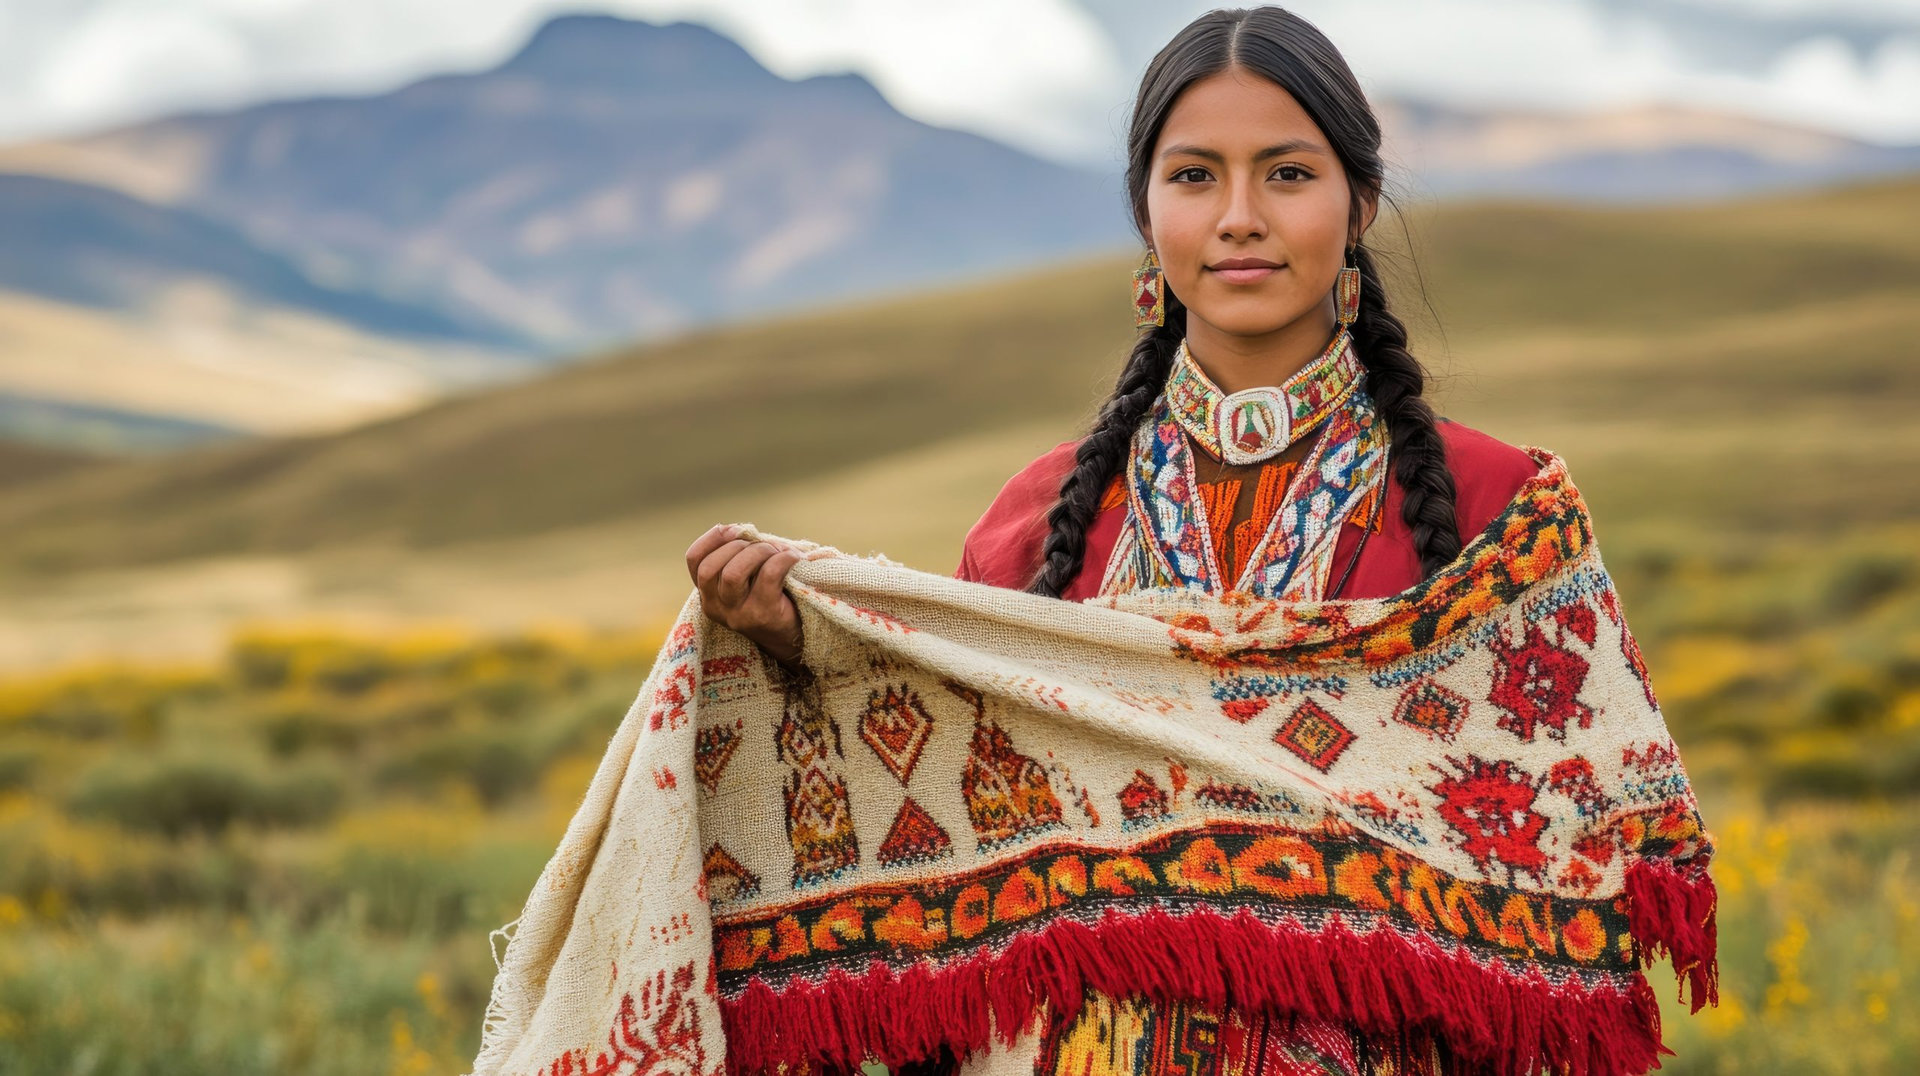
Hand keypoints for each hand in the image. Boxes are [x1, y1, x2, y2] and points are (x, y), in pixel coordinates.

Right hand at [685, 524, 805, 669]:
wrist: (792, 636)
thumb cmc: (770, 597)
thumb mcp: (746, 579)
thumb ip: (737, 557)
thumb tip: (742, 530)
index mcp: (708, 595)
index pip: (694, 560)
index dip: (712, 538)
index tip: (734, 529)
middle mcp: (716, 608)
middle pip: (710, 567)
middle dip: (737, 546)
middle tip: (762, 545)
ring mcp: (738, 615)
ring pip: (733, 573)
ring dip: (758, 552)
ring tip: (776, 551)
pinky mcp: (763, 615)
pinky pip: (769, 575)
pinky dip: (782, 559)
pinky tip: (794, 558)